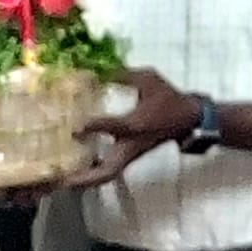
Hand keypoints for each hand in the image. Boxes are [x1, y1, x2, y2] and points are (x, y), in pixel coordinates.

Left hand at [65, 69, 200, 190]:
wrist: (187, 118)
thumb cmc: (168, 98)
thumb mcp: (149, 79)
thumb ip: (124, 74)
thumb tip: (98, 70)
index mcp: (138, 124)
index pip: (116, 127)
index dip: (96, 127)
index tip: (75, 128)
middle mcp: (132, 144)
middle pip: (109, 170)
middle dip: (87, 177)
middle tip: (64, 179)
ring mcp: (131, 153)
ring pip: (109, 174)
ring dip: (87, 180)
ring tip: (64, 180)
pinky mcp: (129, 155)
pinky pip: (110, 169)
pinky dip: (93, 172)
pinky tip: (76, 168)